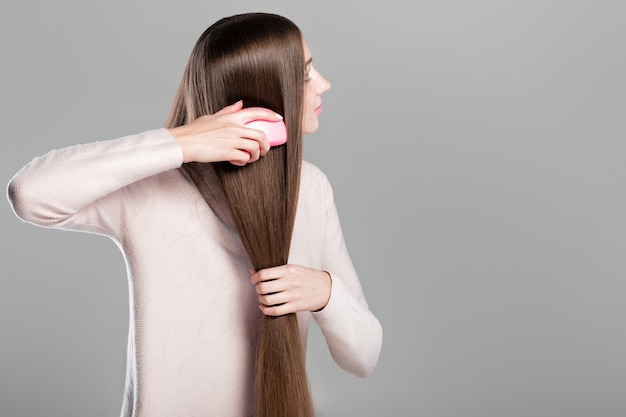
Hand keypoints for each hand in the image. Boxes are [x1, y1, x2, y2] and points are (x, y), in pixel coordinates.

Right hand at [167, 101, 282, 165]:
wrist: (184, 142)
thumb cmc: (195, 130)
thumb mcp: (212, 116)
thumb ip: (228, 111)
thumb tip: (240, 104)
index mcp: (231, 117)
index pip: (256, 112)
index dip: (270, 115)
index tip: (279, 119)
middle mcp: (234, 127)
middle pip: (261, 135)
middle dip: (266, 145)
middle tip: (263, 151)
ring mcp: (232, 140)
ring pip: (255, 148)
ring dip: (255, 156)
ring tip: (249, 158)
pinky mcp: (229, 152)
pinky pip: (245, 158)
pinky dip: (243, 162)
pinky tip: (237, 162)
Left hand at [250, 265, 331, 315]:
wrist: (326, 288)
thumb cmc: (307, 277)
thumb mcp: (293, 269)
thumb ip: (274, 270)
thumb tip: (253, 271)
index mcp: (288, 270)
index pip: (264, 274)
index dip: (255, 278)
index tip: (254, 279)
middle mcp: (290, 282)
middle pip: (263, 288)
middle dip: (257, 289)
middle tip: (259, 289)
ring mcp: (292, 295)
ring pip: (268, 300)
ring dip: (261, 300)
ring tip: (263, 297)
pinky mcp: (295, 306)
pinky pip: (276, 311)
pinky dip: (266, 310)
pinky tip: (264, 307)